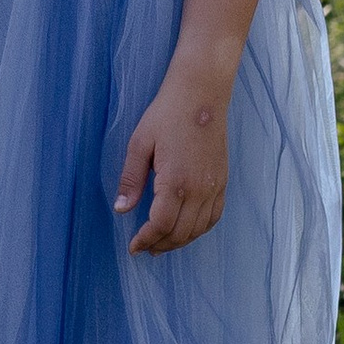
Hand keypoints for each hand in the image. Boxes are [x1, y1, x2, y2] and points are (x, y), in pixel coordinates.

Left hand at [116, 56, 232, 252]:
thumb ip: (131, 179)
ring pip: (198, 229)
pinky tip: (187, 230)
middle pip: (180, 232)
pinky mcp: (223, 181)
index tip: (133, 247)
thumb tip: (121, 209)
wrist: (201, 94)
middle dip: (161, 245)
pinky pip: (214, 217)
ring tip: (162, 244)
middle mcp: (199, 190)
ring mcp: (214, 187)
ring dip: (180, 241)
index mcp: (176, 182)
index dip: (145, 239)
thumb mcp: (139, 143)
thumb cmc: (166, 115)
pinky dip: (200, 230)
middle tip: (145, 248)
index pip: (161, 225)